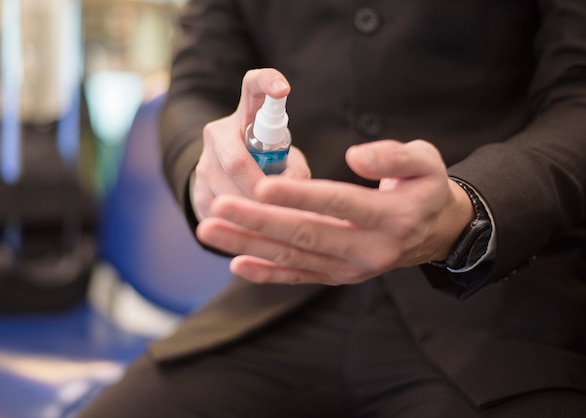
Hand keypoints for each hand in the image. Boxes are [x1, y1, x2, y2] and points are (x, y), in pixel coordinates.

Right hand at [190, 68, 310, 219]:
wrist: (227, 185)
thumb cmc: (267, 166)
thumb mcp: (285, 160)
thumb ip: (296, 169)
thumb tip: (294, 189)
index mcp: (246, 116)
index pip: (253, 88)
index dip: (268, 82)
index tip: (284, 89)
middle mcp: (219, 133)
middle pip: (235, 160)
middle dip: (259, 186)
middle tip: (278, 203)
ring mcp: (204, 163)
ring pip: (227, 192)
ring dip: (253, 210)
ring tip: (274, 220)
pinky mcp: (197, 192)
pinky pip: (220, 212)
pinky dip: (242, 224)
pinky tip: (256, 229)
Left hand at [196, 140, 473, 284]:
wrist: (434, 233)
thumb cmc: (425, 188)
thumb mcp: (426, 162)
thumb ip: (394, 157)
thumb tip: (355, 156)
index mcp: (393, 217)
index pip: (339, 203)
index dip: (301, 194)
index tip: (263, 184)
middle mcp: (370, 250)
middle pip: (307, 234)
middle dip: (259, 221)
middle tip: (219, 206)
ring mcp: (351, 269)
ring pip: (294, 258)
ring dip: (249, 245)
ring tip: (210, 230)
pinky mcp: (337, 276)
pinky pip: (298, 277)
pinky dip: (267, 273)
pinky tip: (236, 264)